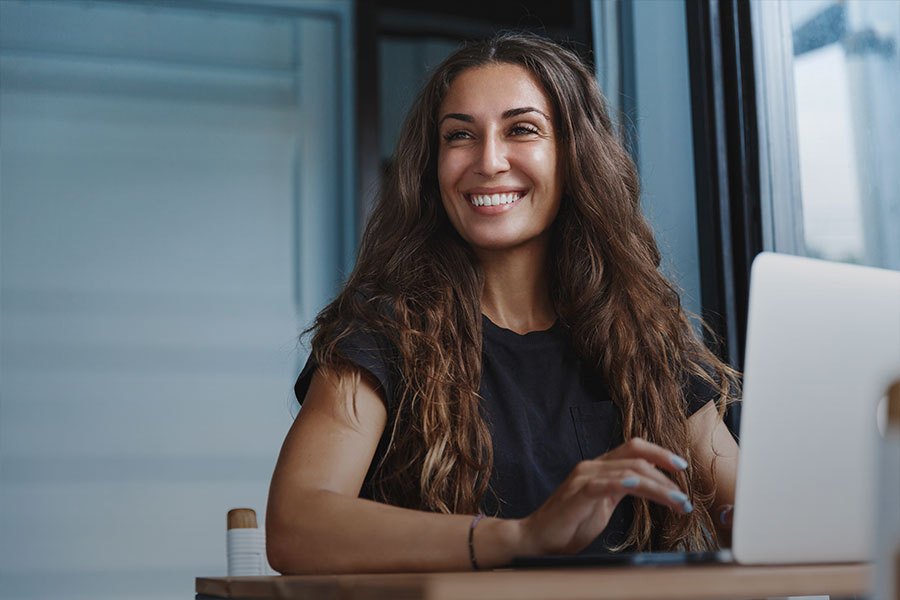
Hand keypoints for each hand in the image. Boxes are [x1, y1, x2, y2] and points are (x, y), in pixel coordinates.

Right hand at [515, 437, 692, 555]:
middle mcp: (592, 466)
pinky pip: (605, 483)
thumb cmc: (569, 525)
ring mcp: (584, 478)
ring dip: (658, 486)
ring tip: (677, 501)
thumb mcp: (602, 506)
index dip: (659, 453)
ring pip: (629, 471)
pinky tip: (639, 486)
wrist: (537, 539)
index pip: (634, 448)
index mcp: (599, 468)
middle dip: (666, 475)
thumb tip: (647, 488)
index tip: (681, 466)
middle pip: (636, 457)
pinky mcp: (578, 493)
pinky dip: (624, 483)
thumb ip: (620, 492)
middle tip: (684, 496)